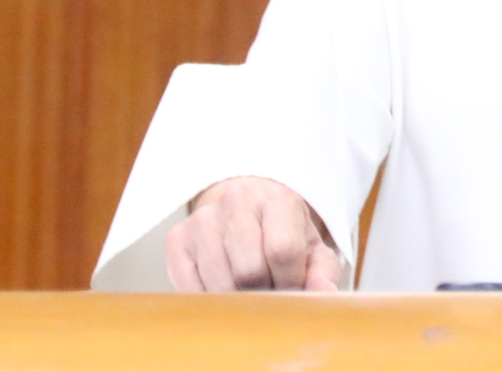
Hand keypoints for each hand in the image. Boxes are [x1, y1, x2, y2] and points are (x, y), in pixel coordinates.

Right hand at [164, 176, 343, 291]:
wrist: (243, 209)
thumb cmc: (281, 234)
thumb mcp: (310, 248)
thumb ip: (322, 272)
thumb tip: (324, 293)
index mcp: (276, 200)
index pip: (282, 250)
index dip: (289, 281)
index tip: (291, 287)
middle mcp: (236, 201)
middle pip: (249, 270)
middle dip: (263, 293)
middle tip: (268, 292)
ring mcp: (202, 219)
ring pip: (219, 282)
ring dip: (236, 299)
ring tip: (247, 290)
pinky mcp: (177, 238)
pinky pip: (189, 287)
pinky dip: (208, 300)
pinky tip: (222, 291)